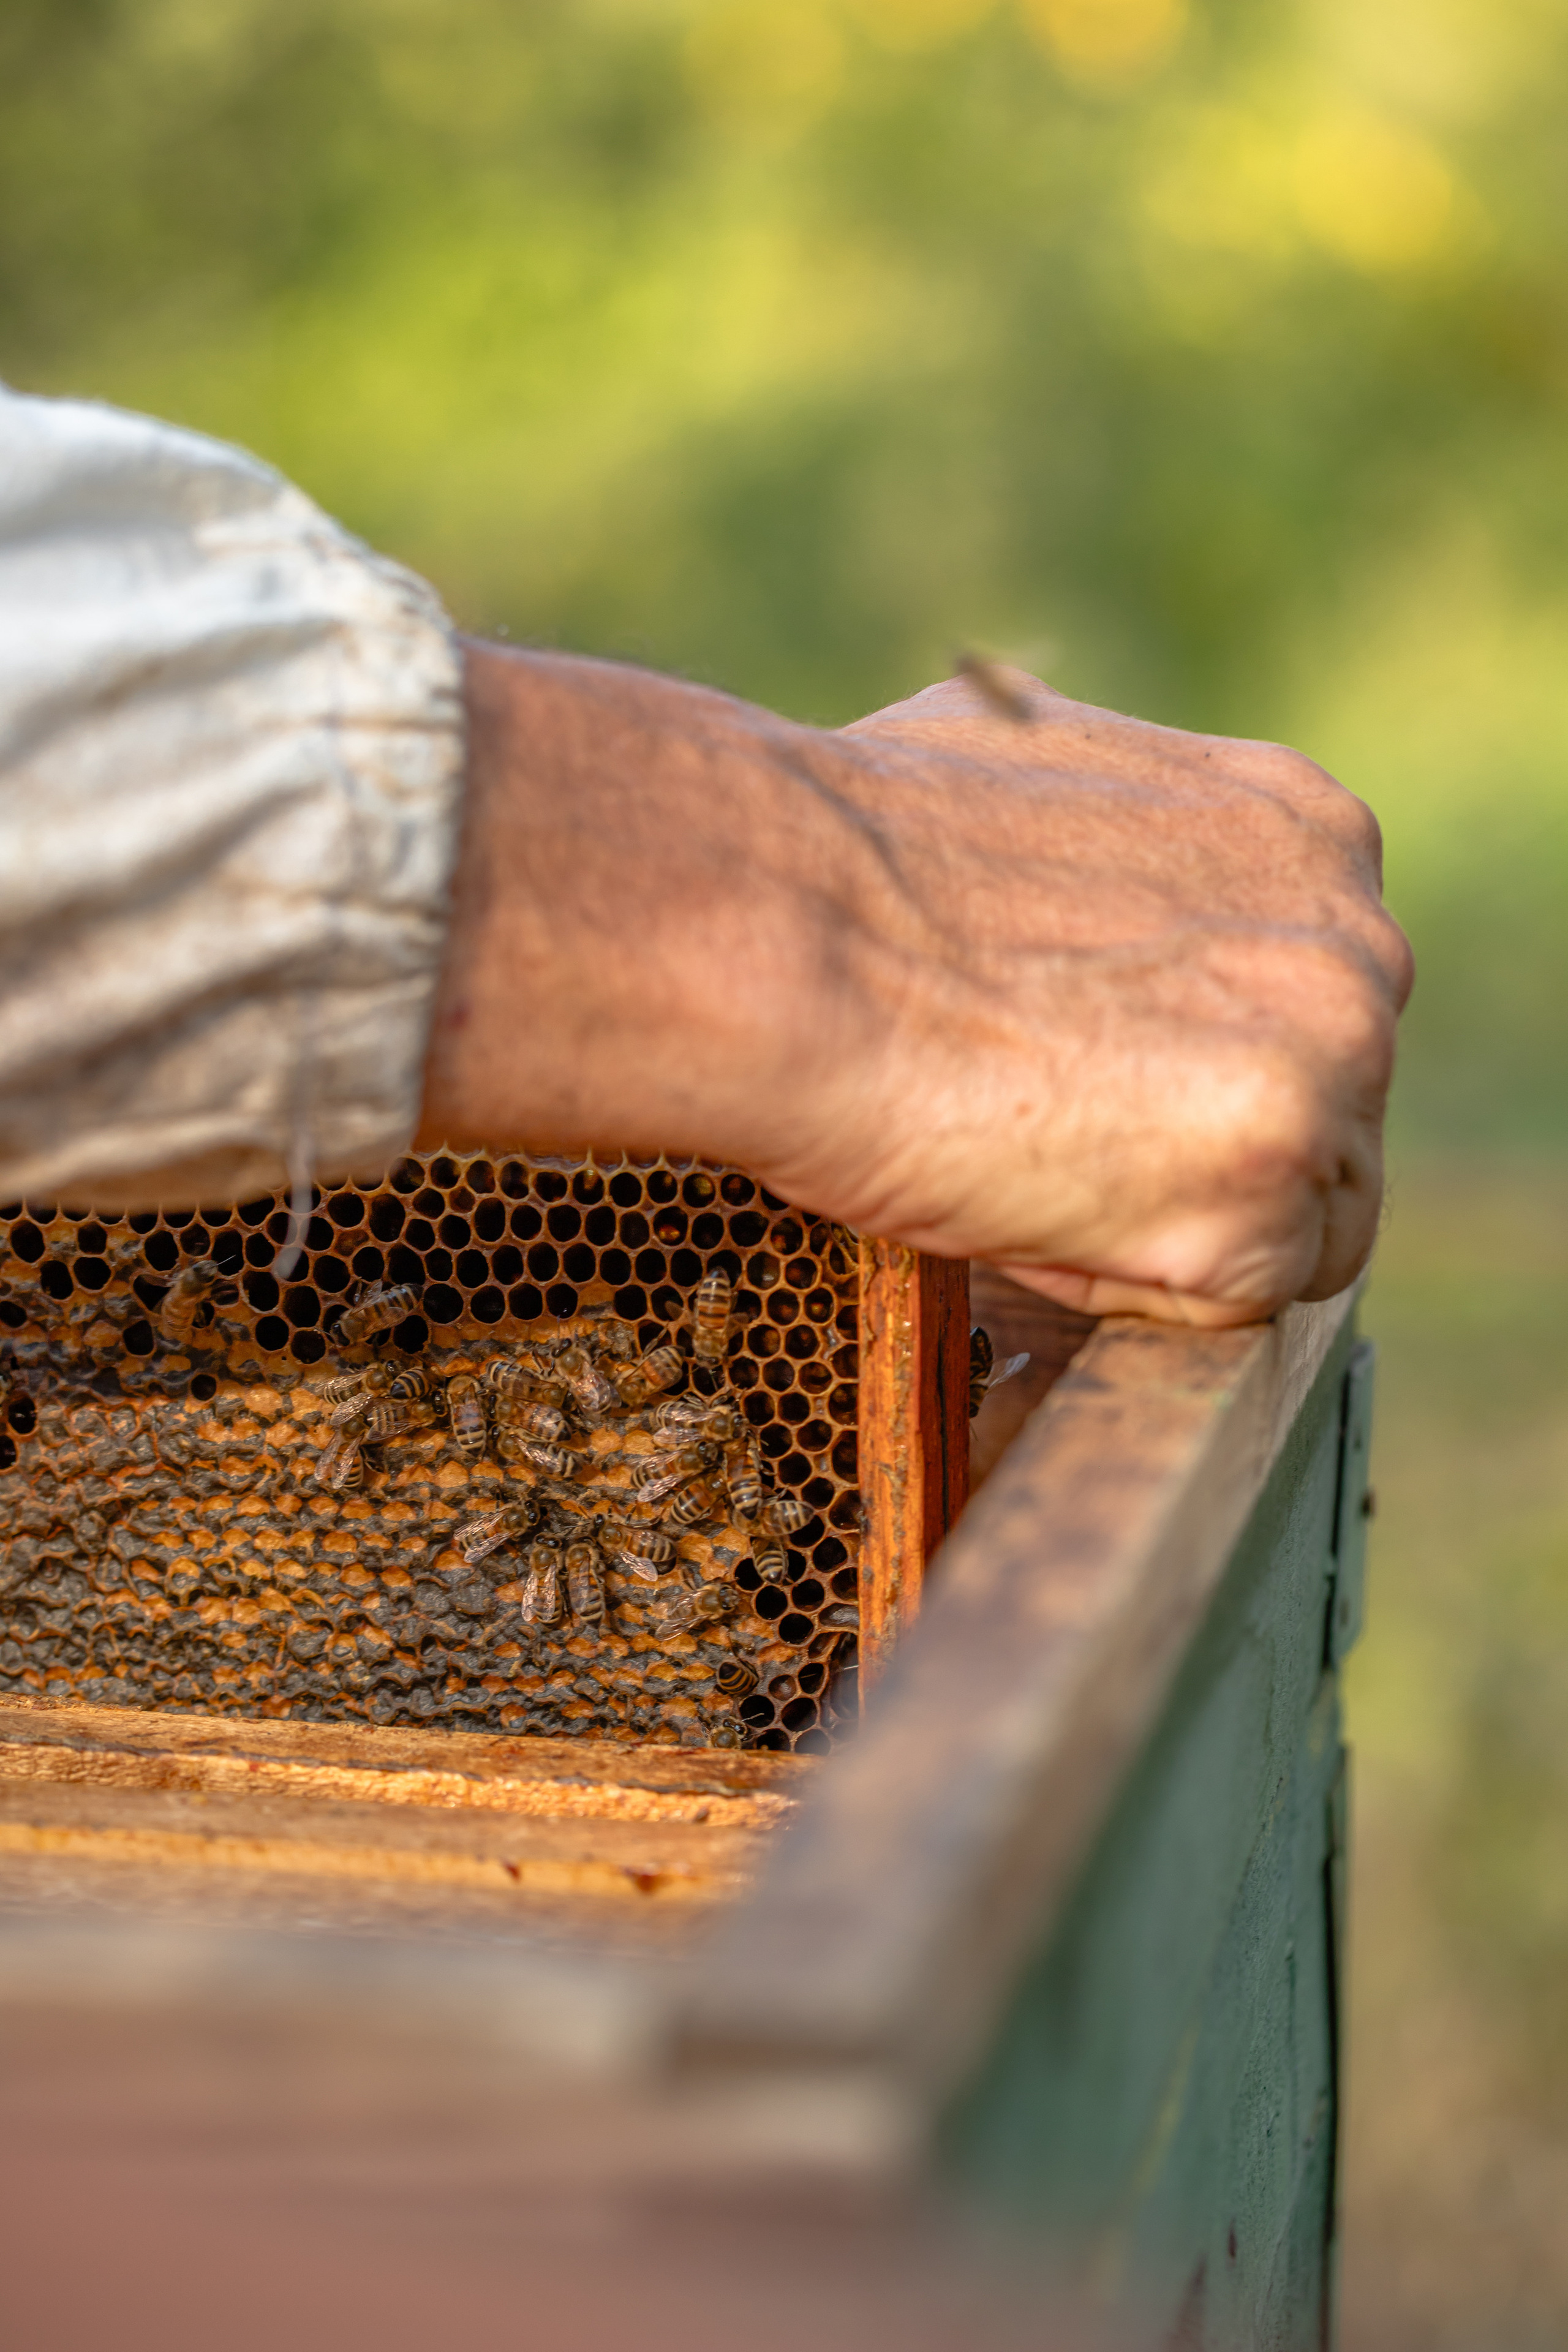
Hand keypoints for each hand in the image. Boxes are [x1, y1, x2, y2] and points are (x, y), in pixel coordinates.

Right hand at [417, 648, 1411, 1327]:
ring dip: (1168, 1217)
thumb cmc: (855, 849)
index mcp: (1313, 834)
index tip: (1079, 1061)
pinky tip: (1017, 1198)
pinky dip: (1122, 1279)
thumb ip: (1145, 855)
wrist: (775, 925)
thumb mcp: (1048, 777)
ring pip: (1296, 1220)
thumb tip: (1124, 901)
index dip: (1183, 1057)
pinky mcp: (1263, 1210)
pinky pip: (1223, 1303)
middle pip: (1325, 1114)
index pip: (1305, 1003)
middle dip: (1197, 1142)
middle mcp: (1357, 948)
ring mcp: (1327, 1081)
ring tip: (1016, 1150)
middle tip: (1039, 1115)